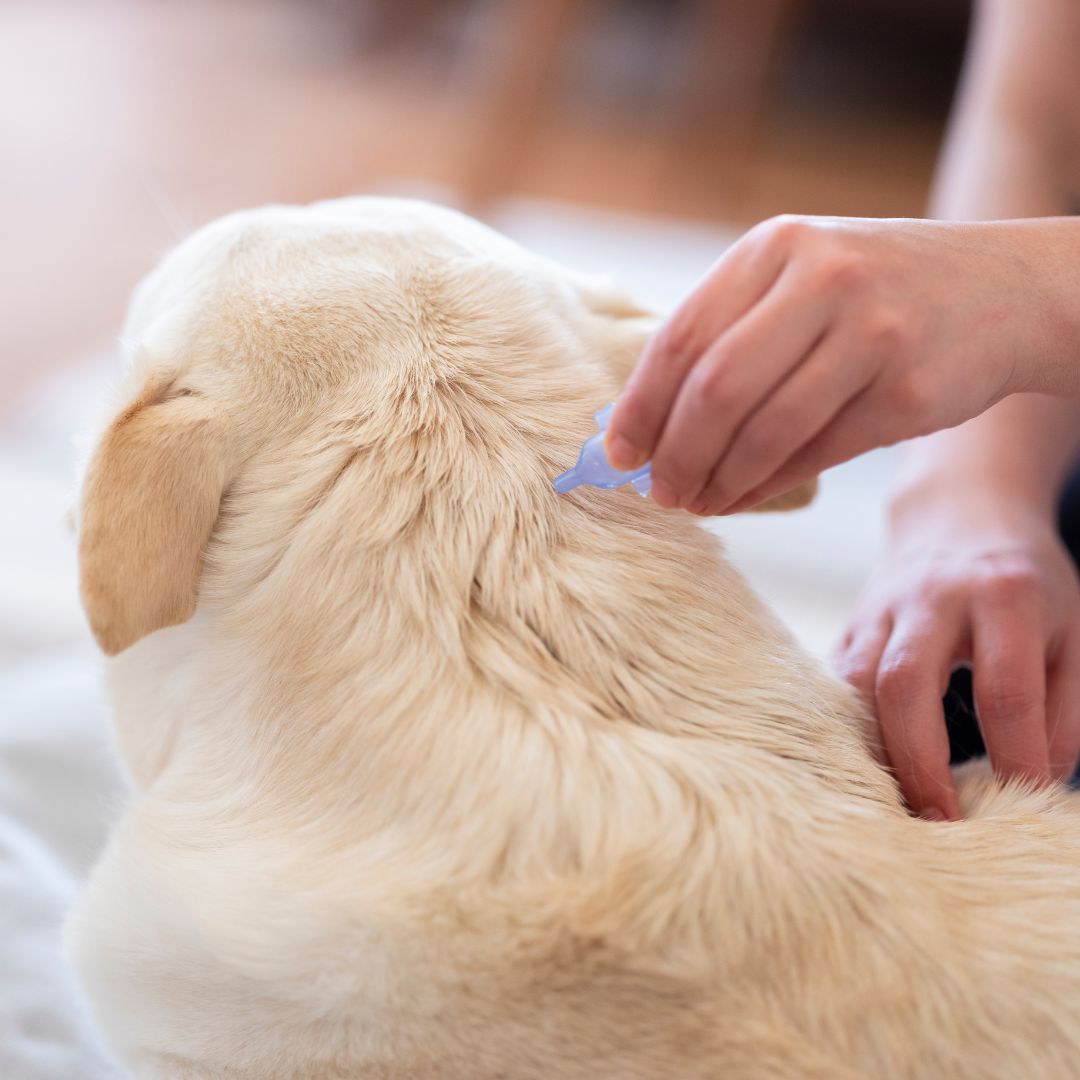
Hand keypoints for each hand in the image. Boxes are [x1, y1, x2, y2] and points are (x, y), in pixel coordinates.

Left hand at [606, 215, 1077, 514]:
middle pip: (715, 390)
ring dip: (719, 481)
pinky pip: (815, 456)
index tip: (618, 453)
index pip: (682, 338)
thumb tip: (645, 422)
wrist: (1007, 291)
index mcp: (776, 245)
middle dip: (675, 454)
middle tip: (659, 492)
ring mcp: (873, 333)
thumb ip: (729, 330)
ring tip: (698, 502)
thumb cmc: (875, 293)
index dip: (641, 405)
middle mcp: (823, 279)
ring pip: (765, 431)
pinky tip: (743, 497)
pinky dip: (767, 486)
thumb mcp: (801, 276)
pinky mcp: (909, 392)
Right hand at [834, 486, 1079, 819]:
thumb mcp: (1073, 631)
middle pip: (905, 684)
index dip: (1015, 755)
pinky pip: (834, 680)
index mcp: (1003, 596)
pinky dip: (844, 725)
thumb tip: (1039, 778)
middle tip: (939, 823)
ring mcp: (880, 607)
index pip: (1005, 688)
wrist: (959, 514)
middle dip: (918, 762)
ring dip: (870, 748)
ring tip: (892, 804)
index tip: (1025, 803)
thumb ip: (1065, 706)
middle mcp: (931, 597)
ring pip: (855, 683)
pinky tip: (860, 765)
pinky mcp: (850, 622)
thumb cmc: (1026, 582)